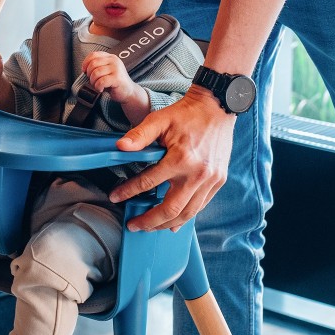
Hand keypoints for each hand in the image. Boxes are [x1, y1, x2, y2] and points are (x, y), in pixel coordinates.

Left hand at [82, 51, 139, 103]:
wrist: (129, 92)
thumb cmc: (115, 83)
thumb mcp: (107, 71)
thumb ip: (98, 66)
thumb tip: (84, 68)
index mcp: (110, 57)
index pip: (93, 55)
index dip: (86, 63)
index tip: (84, 70)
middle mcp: (114, 61)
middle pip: (93, 63)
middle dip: (89, 74)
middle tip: (93, 81)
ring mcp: (116, 69)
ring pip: (96, 73)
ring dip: (93, 81)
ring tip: (97, 85)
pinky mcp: (117, 78)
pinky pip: (101, 81)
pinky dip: (98, 87)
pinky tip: (101, 89)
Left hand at [110, 87, 235, 231]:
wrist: (217, 107)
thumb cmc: (186, 114)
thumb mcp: (159, 120)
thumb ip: (139, 135)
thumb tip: (120, 147)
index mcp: (181, 159)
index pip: (148, 183)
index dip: (128, 192)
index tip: (115, 197)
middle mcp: (198, 174)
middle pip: (170, 209)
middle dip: (149, 221)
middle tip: (133, 225)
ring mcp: (211, 180)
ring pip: (187, 213)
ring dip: (166, 224)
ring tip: (150, 227)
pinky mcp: (218, 181)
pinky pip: (200, 206)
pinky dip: (185, 217)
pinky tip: (173, 222)